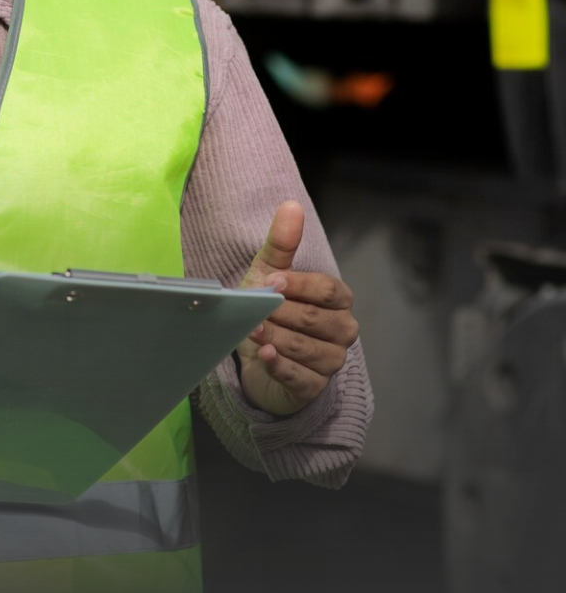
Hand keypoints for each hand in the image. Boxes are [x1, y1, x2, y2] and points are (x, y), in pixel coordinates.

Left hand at [236, 200, 359, 416]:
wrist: (254, 353)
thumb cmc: (268, 307)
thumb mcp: (269, 272)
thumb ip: (282, 242)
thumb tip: (292, 205)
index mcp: (338, 299)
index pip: (327, 290)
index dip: (299, 285)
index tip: (272, 281)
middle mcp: (342, 330)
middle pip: (316, 320)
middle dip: (281, 313)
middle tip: (254, 308)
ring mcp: (332, 360)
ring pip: (307, 348)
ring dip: (276, 337)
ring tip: (251, 329)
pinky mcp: (315, 387)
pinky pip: (301, 377)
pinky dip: (280, 365)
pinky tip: (264, 354)